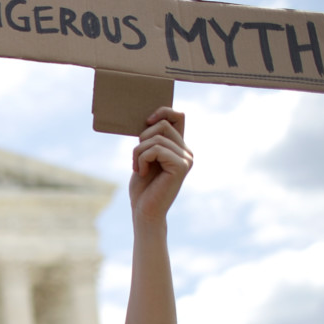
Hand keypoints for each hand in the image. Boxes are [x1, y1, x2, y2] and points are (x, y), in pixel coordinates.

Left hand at [128, 107, 192, 223]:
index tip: (146, 121)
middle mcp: (187, 151)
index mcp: (180, 147)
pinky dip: (142, 159)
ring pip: (156, 138)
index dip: (163, 111)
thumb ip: (151, 140)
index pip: (178, 116)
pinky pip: (156, 150)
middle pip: (163, 124)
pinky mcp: (181, 166)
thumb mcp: (145, 157)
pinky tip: (142, 173)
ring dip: (138, 152)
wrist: (145, 211)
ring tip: (138, 168)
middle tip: (136, 158)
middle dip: (142, 138)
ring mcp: (186, 159)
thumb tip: (150, 118)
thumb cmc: (143, 187)